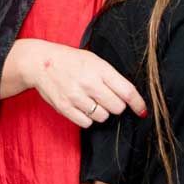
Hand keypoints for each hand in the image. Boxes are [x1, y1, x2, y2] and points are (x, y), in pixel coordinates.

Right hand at [4, 39, 146, 127]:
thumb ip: (112, 77)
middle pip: (117, 107)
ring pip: (102, 117)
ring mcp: (76, 96)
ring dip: (102, 112)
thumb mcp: (95, 61)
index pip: (127, 91)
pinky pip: (86, 123)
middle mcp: (89, 83)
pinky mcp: (64, 107)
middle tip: (108, 98)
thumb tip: (130, 97)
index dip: (138, 103)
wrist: (41, 62)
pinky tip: (83, 108)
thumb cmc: (72, 61)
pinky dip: (88, 119)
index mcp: (100, 69)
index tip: (142, 111)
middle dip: (117, 106)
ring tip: (93, 101)